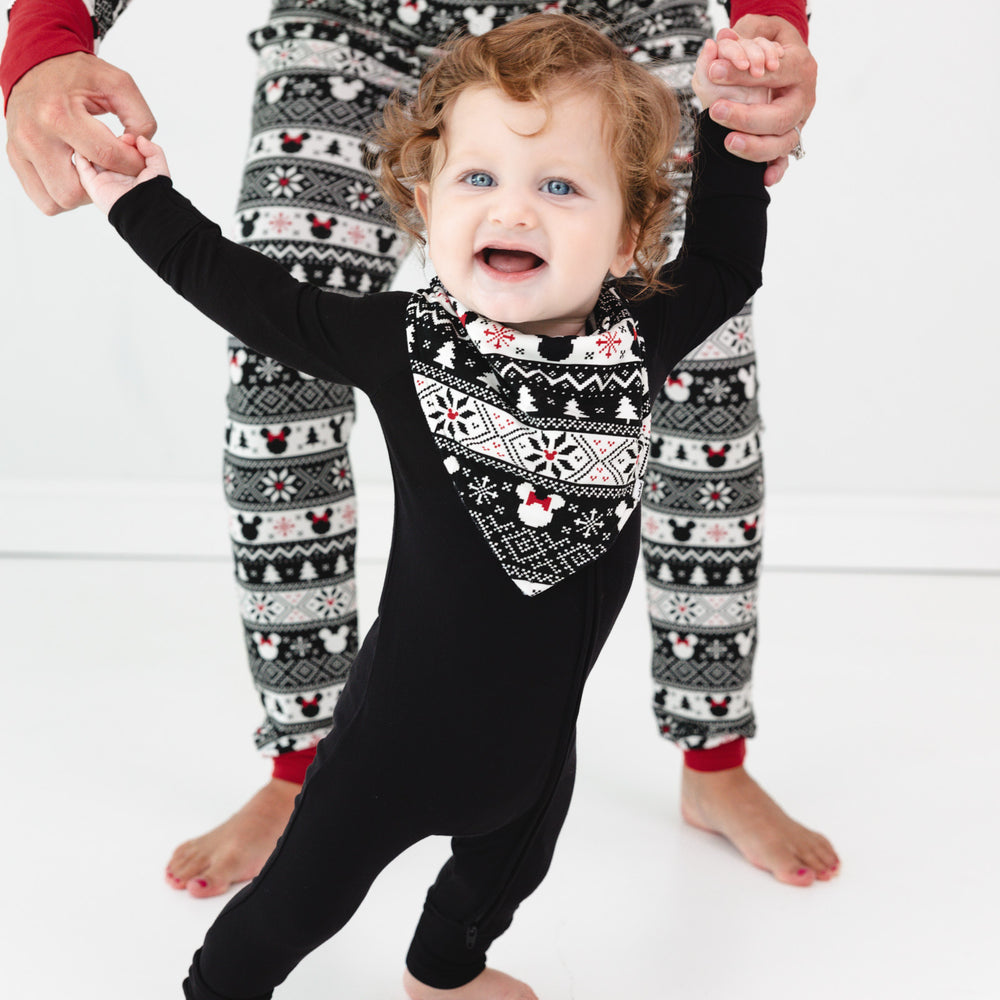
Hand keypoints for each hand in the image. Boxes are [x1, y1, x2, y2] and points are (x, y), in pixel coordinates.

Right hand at [6, 51, 156, 214]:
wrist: (36, 65)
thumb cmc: (78, 75)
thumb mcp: (117, 83)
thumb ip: (140, 117)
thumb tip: (141, 150)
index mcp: (59, 113)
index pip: (106, 156)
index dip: (132, 163)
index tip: (136, 158)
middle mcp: (35, 135)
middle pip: (78, 189)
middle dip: (103, 183)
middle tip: (110, 167)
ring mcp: (21, 149)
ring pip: (61, 200)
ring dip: (84, 194)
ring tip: (92, 171)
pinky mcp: (15, 158)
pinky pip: (44, 199)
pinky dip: (63, 196)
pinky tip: (75, 175)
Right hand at [74, 133, 169, 213]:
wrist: (144, 210)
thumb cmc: (154, 192)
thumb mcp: (159, 168)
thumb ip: (153, 151)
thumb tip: (140, 138)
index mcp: (131, 169)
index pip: (122, 149)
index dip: (123, 140)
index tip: (128, 138)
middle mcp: (116, 173)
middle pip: (104, 150)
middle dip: (106, 139)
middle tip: (111, 136)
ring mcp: (103, 178)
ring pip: (91, 156)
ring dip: (90, 143)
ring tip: (92, 132)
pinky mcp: (93, 184)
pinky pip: (81, 167)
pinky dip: (79, 154)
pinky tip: (81, 142)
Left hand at [708, 15, 817, 185]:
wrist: (781, 59)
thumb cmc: (767, 44)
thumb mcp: (759, 30)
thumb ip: (741, 34)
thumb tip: (721, 41)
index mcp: (800, 66)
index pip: (775, 71)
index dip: (743, 73)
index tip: (715, 72)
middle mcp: (803, 97)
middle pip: (781, 115)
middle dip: (748, 116)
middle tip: (716, 110)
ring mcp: (798, 121)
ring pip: (784, 142)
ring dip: (756, 146)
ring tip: (728, 142)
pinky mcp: (790, 139)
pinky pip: (785, 160)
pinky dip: (776, 171)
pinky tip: (763, 179)